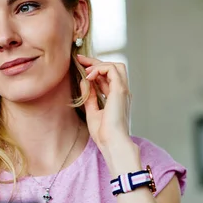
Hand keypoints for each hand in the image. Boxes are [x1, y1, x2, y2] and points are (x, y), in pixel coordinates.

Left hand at [77, 55, 136, 171]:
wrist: (112, 143)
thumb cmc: (104, 134)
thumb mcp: (92, 111)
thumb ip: (90, 96)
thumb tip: (85, 82)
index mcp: (116, 98)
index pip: (108, 77)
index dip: (95, 69)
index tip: (80, 65)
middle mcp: (121, 93)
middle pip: (113, 67)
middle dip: (96, 62)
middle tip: (80, 60)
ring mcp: (122, 91)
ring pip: (115, 66)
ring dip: (98, 64)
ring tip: (85, 71)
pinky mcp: (120, 90)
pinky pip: (112, 70)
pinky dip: (99, 69)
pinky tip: (89, 76)